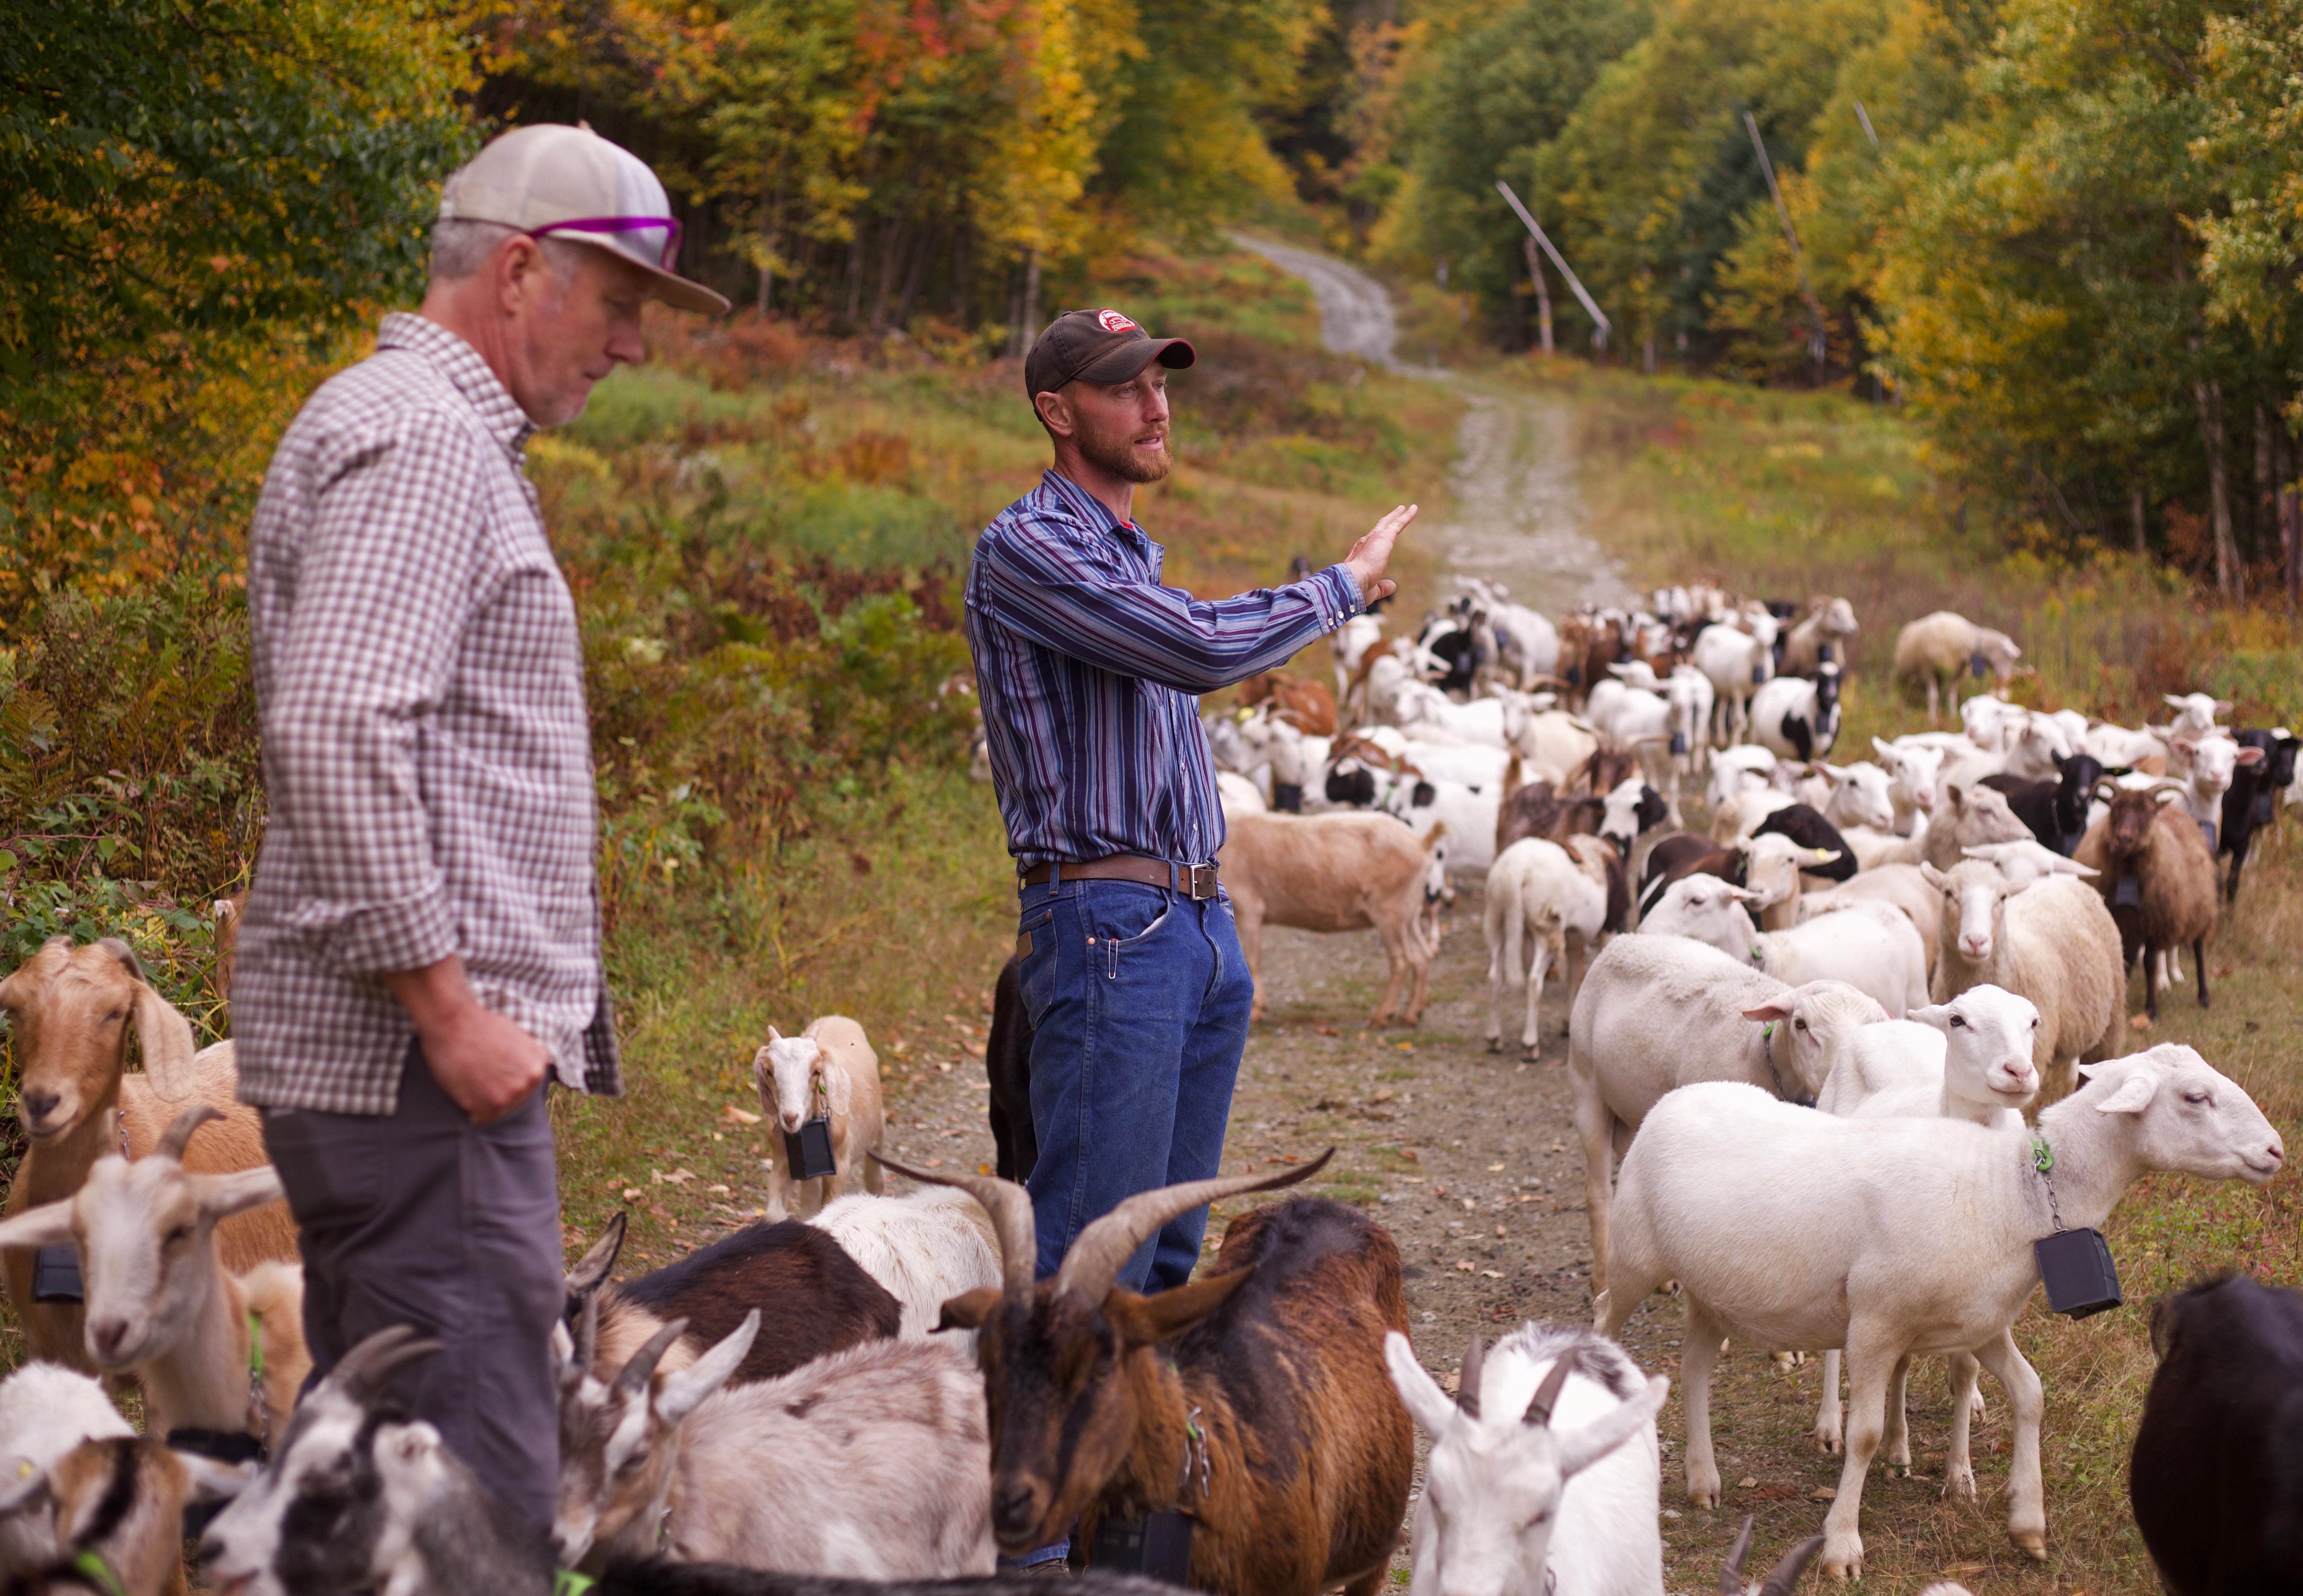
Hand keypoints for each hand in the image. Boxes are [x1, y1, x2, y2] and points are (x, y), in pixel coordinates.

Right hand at [384, 957, 548, 1123]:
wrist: (453, 1022)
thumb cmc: (480, 1026)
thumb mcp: (517, 1037)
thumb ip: (524, 1058)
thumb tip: (524, 1073)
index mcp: (538, 1065)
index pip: (526, 1085)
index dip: (507, 1079)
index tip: (494, 1070)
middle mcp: (528, 1082)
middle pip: (513, 1099)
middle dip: (496, 1091)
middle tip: (478, 1075)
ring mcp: (507, 1096)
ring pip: (496, 1110)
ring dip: (482, 1101)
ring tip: (469, 1078)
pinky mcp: (484, 1106)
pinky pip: (477, 1116)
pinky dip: (468, 1106)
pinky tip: (462, 1086)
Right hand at [1342, 503, 1417, 604]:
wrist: (1351, 581)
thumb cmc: (1357, 589)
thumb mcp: (1373, 589)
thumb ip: (1383, 587)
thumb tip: (1394, 586)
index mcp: (1360, 555)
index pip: (1370, 544)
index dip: (1377, 539)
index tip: (1383, 535)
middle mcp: (1365, 543)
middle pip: (1379, 528)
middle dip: (1387, 521)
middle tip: (1395, 513)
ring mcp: (1374, 538)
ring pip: (1388, 523)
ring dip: (1397, 515)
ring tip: (1404, 508)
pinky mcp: (1384, 536)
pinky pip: (1398, 523)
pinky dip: (1407, 516)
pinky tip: (1414, 509)